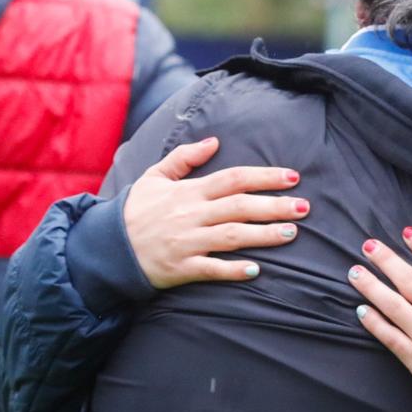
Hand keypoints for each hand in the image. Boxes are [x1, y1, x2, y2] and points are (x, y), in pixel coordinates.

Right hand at [122, 137, 308, 289]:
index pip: (233, 178)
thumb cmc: (135, 211)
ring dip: (263, 235)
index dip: (264, 177)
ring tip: (292, 233)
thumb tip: (214, 141)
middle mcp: (191, 215)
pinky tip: (257, 270)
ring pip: (231, 237)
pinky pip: (211, 269)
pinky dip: (233, 270)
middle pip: (239, 206)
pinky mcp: (181, 268)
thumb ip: (184, 158)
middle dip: (274, 206)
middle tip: (304, 207)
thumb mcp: (154, 177)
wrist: (107, 247)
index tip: (292, 177)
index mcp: (188, 191)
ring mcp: (187, 242)